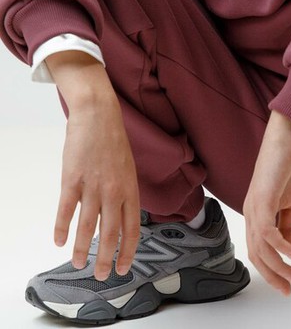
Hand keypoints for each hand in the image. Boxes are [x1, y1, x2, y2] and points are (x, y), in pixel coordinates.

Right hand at [47, 52, 140, 280]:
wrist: (98, 113)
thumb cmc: (113, 139)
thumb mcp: (128, 167)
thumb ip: (125, 191)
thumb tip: (121, 215)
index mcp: (130, 187)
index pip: (132, 226)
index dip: (128, 249)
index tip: (124, 266)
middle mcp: (114, 190)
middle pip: (111, 232)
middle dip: (107, 258)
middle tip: (102, 275)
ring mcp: (93, 185)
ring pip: (88, 226)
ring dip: (82, 248)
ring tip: (79, 264)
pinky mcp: (73, 178)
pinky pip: (66, 209)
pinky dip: (61, 227)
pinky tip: (58, 241)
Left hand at [243, 110, 290, 295]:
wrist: (287, 137)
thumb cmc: (288, 165)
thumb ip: (289, 225)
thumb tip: (290, 249)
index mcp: (256, 213)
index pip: (258, 250)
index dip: (271, 270)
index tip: (287, 284)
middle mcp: (251, 212)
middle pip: (256, 253)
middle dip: (272, 275)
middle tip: (289, 288)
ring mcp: (254, 205)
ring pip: (261, 246)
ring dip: (278, 265)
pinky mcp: (263, 197)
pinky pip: (267, 228)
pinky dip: (279, 244)